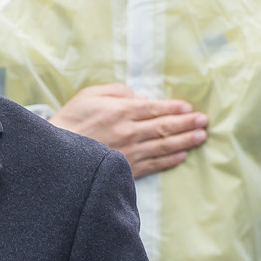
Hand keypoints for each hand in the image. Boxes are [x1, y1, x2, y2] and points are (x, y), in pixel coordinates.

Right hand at [49, 83, 207, 177]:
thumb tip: (140, 96)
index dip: (175, 108)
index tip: (190, 108)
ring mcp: (129, 152)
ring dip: (185, 141)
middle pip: (165, 127)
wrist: (56, 153)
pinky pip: (154, 165)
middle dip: (187, 124)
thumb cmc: (71, 120)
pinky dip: (169, 160)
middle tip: (204, 122)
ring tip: (200, 137)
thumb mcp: (89, 95)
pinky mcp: (126, 169)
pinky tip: (182, 156)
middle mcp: (130, 132)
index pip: (155, 109)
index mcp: (121, 111)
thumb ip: (116, 92)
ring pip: (164, 146)